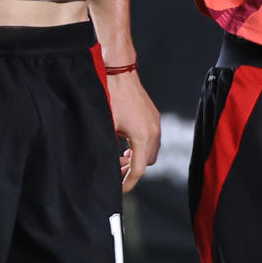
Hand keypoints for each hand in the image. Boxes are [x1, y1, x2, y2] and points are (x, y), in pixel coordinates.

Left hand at [107, 70, 160, 192]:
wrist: (119, 71)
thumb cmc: (111, 97)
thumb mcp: (106, 127)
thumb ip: (108, 150)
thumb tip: (106, 167)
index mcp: (143, 137)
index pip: (138, 170)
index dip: (128, 183)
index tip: (119, 191)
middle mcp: (154, 132)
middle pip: (146, 163)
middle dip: (132, 171)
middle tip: (115, 173)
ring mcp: (155, 123)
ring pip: (150, 151)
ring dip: (136, 158)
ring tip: (119, 159)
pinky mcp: (153, 116)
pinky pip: (150, 139)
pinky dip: (139, 147)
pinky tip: (125, 145)